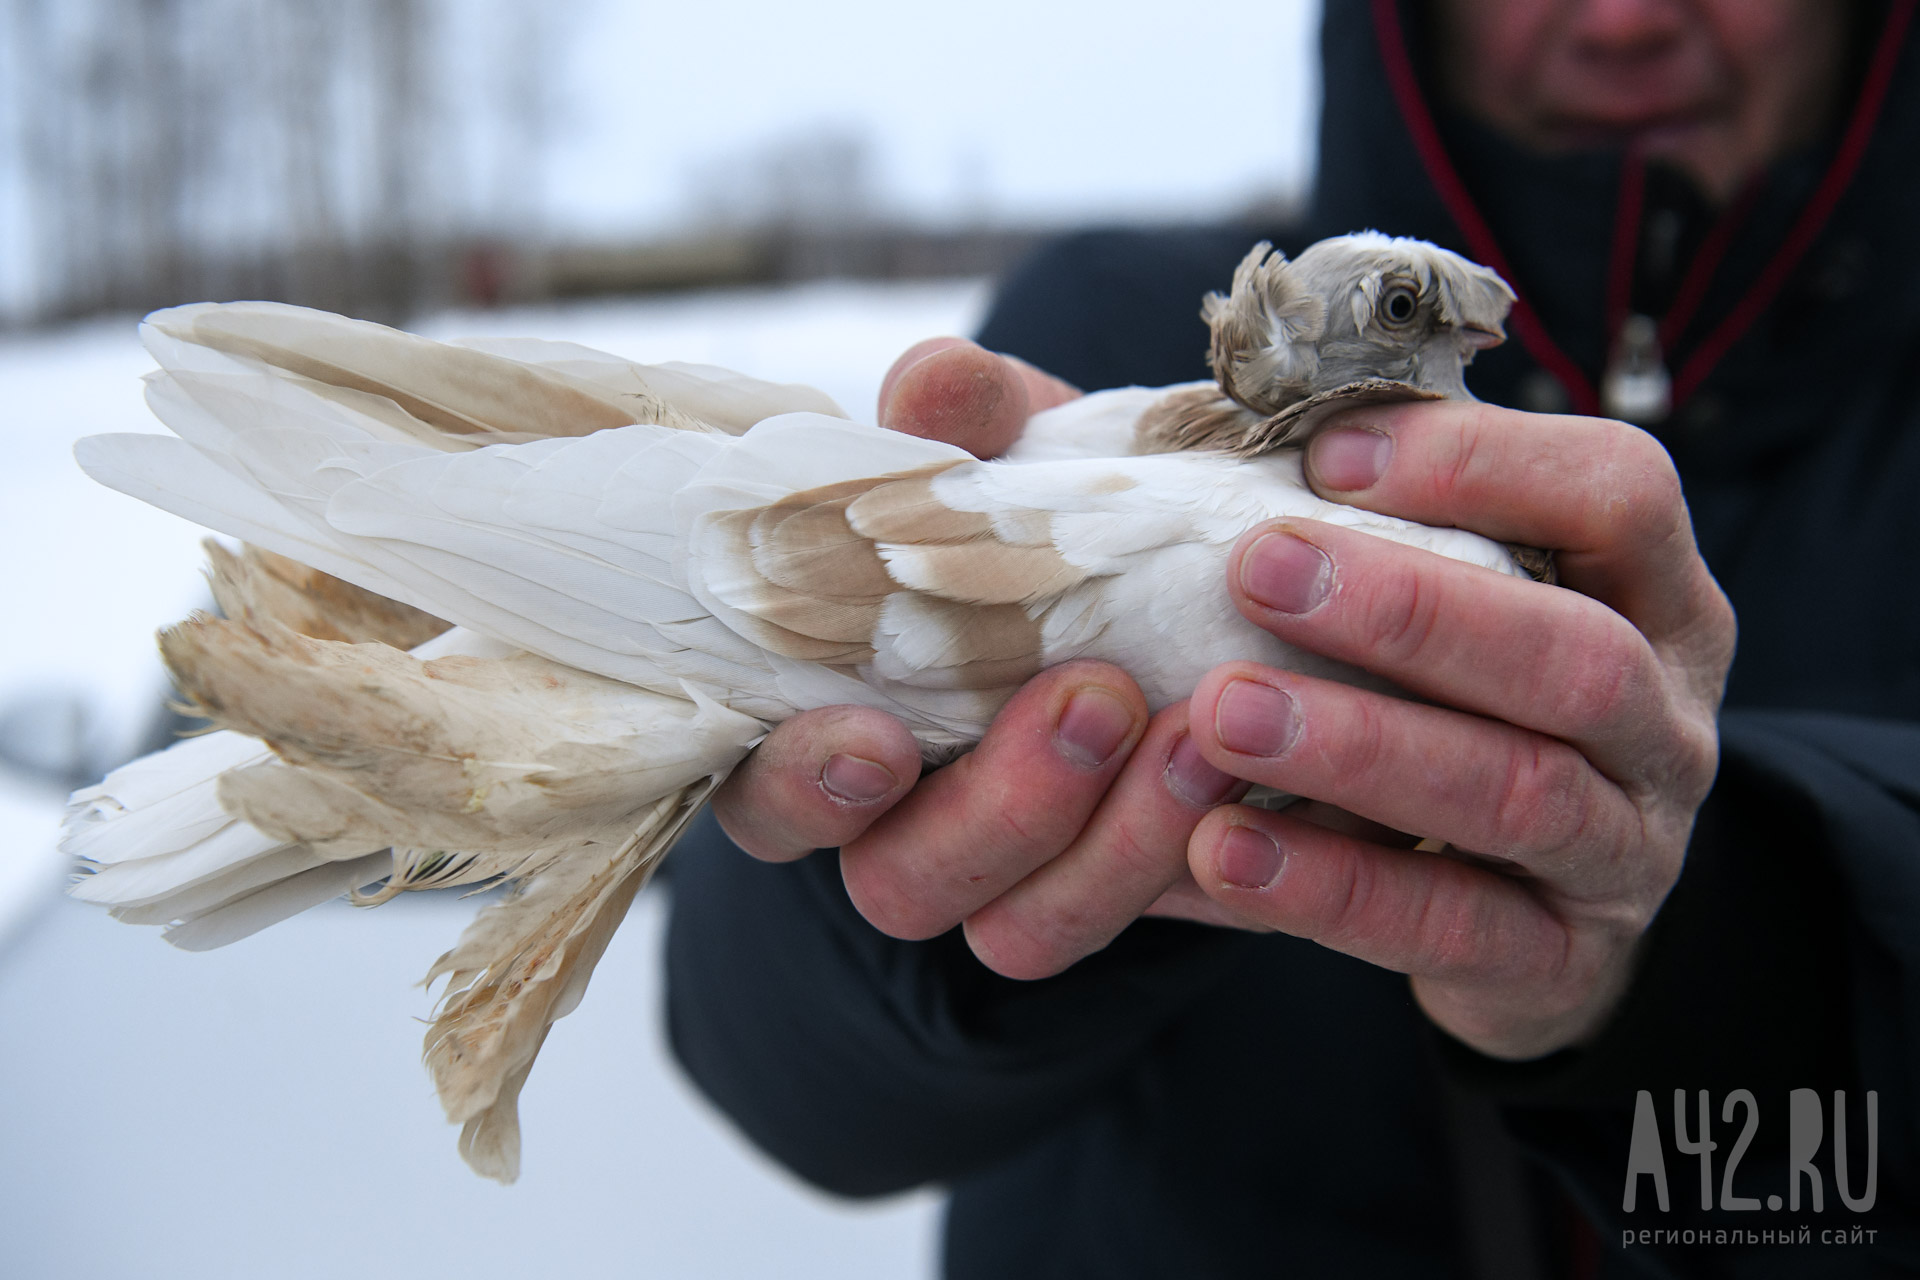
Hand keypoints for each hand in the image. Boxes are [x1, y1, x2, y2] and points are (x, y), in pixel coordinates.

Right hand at [712, 339, 1246, 978]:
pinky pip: (1129, 920)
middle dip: (1003, 808)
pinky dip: (1179, 857)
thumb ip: (960, 417)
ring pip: (1021, 930)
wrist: (1151, 549)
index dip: (810, 786)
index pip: (769, 795)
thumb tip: (937, 388)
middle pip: (902, 884)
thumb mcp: (999, 442)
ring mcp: (1007, 871)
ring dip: (1111, 845)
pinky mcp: (1107, 886)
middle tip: (1097, 696)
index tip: (881, 738)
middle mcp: (897, 824)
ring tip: (1199, 736)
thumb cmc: (1024, 497)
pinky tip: (1237, 772)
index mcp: (822, 722)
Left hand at [1174, 401, 1735, 1058]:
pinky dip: (1331, 889)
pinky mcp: (1557, 960)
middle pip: (1574, 654)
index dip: (1483, 461)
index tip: (1323, 458)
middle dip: (1413, 610)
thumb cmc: (1474, 710)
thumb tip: (1240, 433)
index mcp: (1653, 598)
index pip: (1622, 492)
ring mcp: (1625, 850)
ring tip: (1221, 716)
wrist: (1543, 911)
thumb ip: (1397, 531)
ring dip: (1361, 748)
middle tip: (1255, 570)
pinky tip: (1222, 850)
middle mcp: (1664, 721)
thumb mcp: (1474, 611)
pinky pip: (1449, 928)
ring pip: (1516, 794)